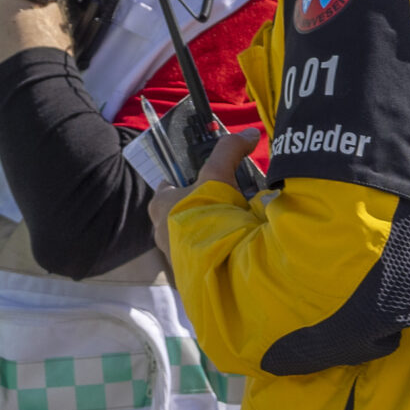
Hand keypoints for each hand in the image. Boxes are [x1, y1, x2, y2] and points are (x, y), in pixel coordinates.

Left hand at [149, 130, 261, 261]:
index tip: (199, 181)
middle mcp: (160, 232)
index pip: (165, 190)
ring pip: (188, 239)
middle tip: (222, 205)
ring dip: (206, 234)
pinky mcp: (188, 276)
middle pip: (178, 215)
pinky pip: (200, 260)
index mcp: (160, 205)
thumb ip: (230, 150)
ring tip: (232, 228)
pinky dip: (213, 253)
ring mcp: (173, 257)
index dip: (181, 184)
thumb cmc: (208, 213)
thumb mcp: (218, 175)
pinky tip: (233, 249)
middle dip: (196, 211)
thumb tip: (250, 132)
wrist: (219, 264)